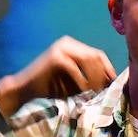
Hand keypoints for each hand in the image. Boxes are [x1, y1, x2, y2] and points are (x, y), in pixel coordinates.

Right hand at [0, 36, 115, 116]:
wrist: (24, 90)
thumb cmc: (50, 88)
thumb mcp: (75, 82)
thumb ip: (91, 79)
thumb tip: (112, 83)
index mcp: (73, 46)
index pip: (98, 55)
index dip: (108, 70)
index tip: (113, 85)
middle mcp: (68, 43)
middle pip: (95, 56)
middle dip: (103, 75)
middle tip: (105, 91)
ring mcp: (61, 48)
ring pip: (88, 60)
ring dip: (95, 78)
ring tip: (95, 92)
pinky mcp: (55, 57)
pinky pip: (75, 69)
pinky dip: (82, 81)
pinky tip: (84, 91)